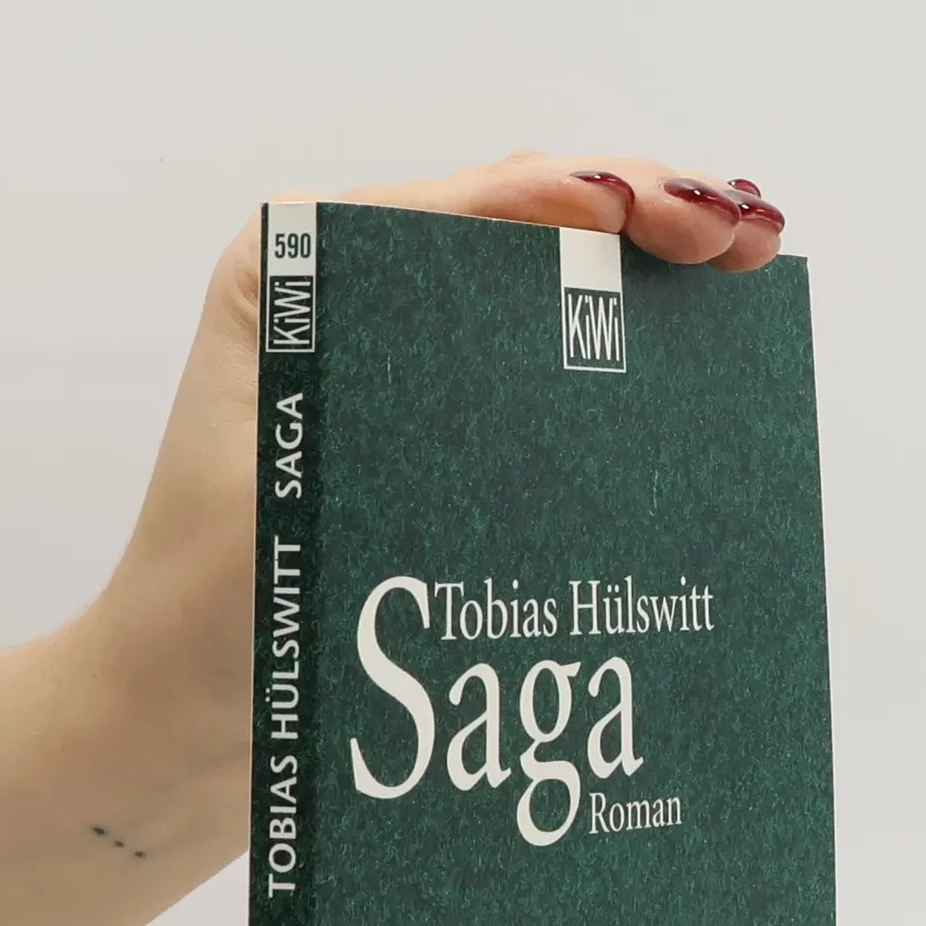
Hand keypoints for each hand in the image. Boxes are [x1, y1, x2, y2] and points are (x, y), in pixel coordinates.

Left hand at [86, 152, 786, 776]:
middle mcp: (347, 313)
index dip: (599, 196)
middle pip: (521, 240)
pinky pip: (529, 397)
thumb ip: (403, 366)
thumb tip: (565, 275)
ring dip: (639, 294)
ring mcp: (391, 387)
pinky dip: (609, 383)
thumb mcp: (303, 466)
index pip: (476, 206)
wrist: (179, 729)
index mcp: (301, 276)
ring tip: (738, 278)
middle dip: (643, 225)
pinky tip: (684, 380)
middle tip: (746, 243)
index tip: (686, 222)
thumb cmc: (208, 611)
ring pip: (536, 312)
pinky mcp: (421, 459)